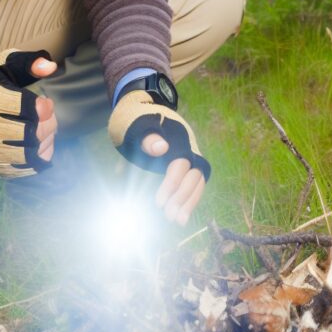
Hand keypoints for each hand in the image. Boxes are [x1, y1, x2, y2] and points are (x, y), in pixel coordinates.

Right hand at [0, 49, 58, 177]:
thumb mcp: (6, 65)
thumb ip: (29, 62)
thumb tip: (51, 67)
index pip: (28, 109)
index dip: (43, 107)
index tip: (42, 103)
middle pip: (32, 133)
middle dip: (47, 124)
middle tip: (45, 117)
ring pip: (31, 152)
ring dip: (45, 140)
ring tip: (43, 130)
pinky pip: (26, 168)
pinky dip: (40, 156)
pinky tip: (39, 144)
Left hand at [108, 90, 210, 224]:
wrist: (138, 109)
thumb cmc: (134, 120)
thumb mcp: (135, 126)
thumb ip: (147, 138)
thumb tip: (162, 148)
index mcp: (177, 137)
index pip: (181, 164)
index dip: (172, 183)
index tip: (158, 202)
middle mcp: (188, 147)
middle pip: (195, 175)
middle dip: (183, 197)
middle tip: (168, 216)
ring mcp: (188, 155)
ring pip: (198, 180)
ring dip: (189, 202)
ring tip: (178, 221)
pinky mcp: (184, 165)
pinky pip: (193, 182)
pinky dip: (189, 199)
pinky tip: (181, 214)